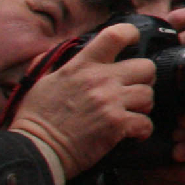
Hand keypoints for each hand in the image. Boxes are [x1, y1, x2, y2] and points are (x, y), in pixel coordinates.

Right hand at [5, 23, 154, 180]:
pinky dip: (142, 130)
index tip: (133, 42)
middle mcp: (100, 79)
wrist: (35, 150)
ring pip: (149, 95)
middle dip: (144, 78)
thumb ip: (62, 63)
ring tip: (131, 112)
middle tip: (133, 89)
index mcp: (82, 65)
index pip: (116, 35)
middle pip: (146, 66)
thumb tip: (73, 50)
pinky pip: (146, 122)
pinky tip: (133, 132)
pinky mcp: (117, 124)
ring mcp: (110, 101)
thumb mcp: (44, 81)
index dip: (131, 35)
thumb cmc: (36, 118)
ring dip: (143, 105)